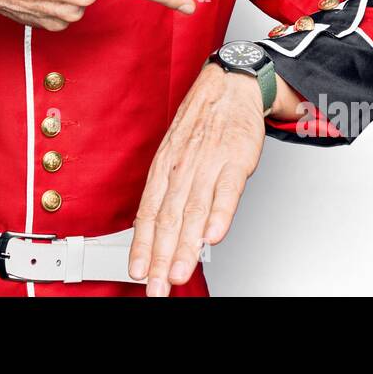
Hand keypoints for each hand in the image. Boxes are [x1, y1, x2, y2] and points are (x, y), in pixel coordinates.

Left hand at [128, 60, 264, 295]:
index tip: (136, 272)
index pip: (149, 214)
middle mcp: (182, 168)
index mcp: (165, 168)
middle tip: (156, 286)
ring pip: (193, 210)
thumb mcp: (175, 154)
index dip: (141, 246)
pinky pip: (226, 190)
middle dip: (159, 257)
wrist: (229, 87)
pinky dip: (219, 213)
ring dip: (185, 245)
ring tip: (178, 272)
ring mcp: (208, 163)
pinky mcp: (235, 159)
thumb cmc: (202, 124)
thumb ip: (170, 192)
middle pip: (168, 219)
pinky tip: (212, 235)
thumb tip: (159, 230)